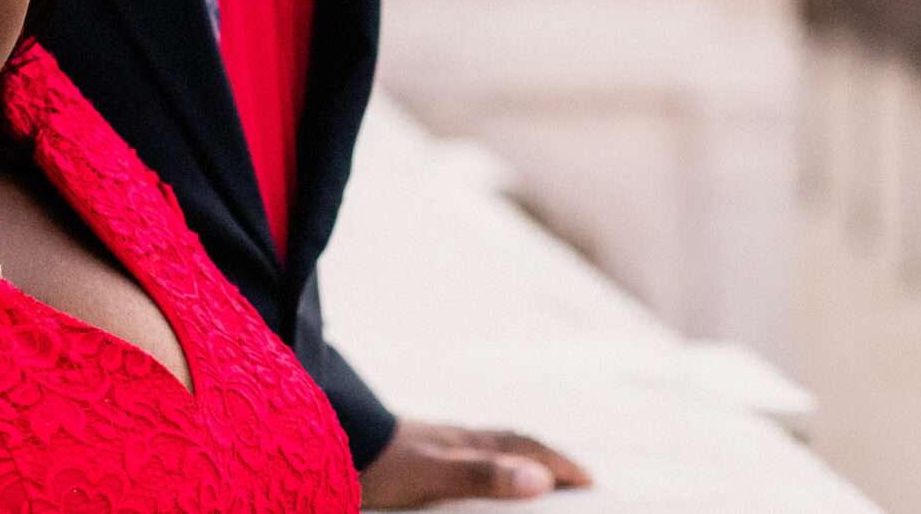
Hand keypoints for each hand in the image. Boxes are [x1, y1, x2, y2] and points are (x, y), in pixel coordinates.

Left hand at [358, 418, 591, 506]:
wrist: (331, 440)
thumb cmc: (382, 462)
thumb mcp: (434, 475)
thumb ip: (483, 476)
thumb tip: (540, 479)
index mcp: (471, 443)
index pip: (528, 449)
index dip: (561, 465)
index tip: (589, 480)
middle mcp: (460, 440)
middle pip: (515, 445)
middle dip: (547, 459)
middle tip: (573, 477)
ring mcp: (439, 445)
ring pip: (492, 449)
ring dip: (519, 460)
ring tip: (535, 476)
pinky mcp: (419, 454)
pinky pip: (468, 458)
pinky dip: (489, 467)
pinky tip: (476, 478)